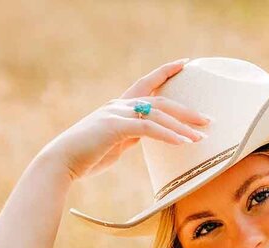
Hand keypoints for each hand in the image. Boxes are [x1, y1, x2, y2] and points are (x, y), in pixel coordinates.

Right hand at [40, 58, 211, 181]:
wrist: (60, 162)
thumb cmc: (84, 157)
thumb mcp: (113, 144)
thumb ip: (130, 136)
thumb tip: (146, 136)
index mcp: (118, 107)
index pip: (146, 83)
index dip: (165, 72)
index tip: (184, 63)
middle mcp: (118, 105)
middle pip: (160, 101)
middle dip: (186, 110)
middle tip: (208, 119)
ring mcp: (116, 114)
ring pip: (157, 114)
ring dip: (182, 126)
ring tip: (201, 137)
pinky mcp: (114, 128)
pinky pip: (148, 129)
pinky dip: (167, 135)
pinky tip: (183, 142)